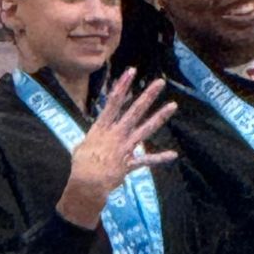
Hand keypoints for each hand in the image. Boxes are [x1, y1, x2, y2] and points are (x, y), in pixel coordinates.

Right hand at [56, 72, 177, 226]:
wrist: (88, 182)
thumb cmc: (80, 164)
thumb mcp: (82, 146)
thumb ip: (91, 140)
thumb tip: (91, 142)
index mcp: (102, 128)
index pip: (113, 102)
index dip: (122, 86)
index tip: (131, 71)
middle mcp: (117, 133)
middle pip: (135, 111)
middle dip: (148, 96)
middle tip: (160, 83)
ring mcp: (126, 147)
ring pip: (146, 129)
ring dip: (160, 117)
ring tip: (173, 105)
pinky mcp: (131, 162)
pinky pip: (147, 160)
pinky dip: (160, 158)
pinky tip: (173, 155)